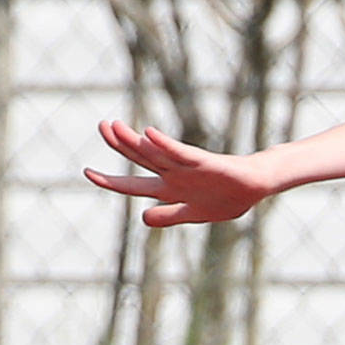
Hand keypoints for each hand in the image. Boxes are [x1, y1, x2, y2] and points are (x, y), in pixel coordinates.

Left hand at [84, 119, 271, 225]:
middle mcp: (173, 175)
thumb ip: (169, 216)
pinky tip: (148, 134)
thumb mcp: (194, 214)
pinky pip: (180, 153)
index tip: (87, 171)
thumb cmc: (227, 198)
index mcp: (169, 190)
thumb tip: (143, 218)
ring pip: (154, 153)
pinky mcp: (204, 162)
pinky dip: (164, 145)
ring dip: (133, 141)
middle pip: (140, 159)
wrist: (256, 186)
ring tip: (113, 125)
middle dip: (119, 144)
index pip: (133, 184)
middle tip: (102, 125)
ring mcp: (187, 167)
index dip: (110, 180)